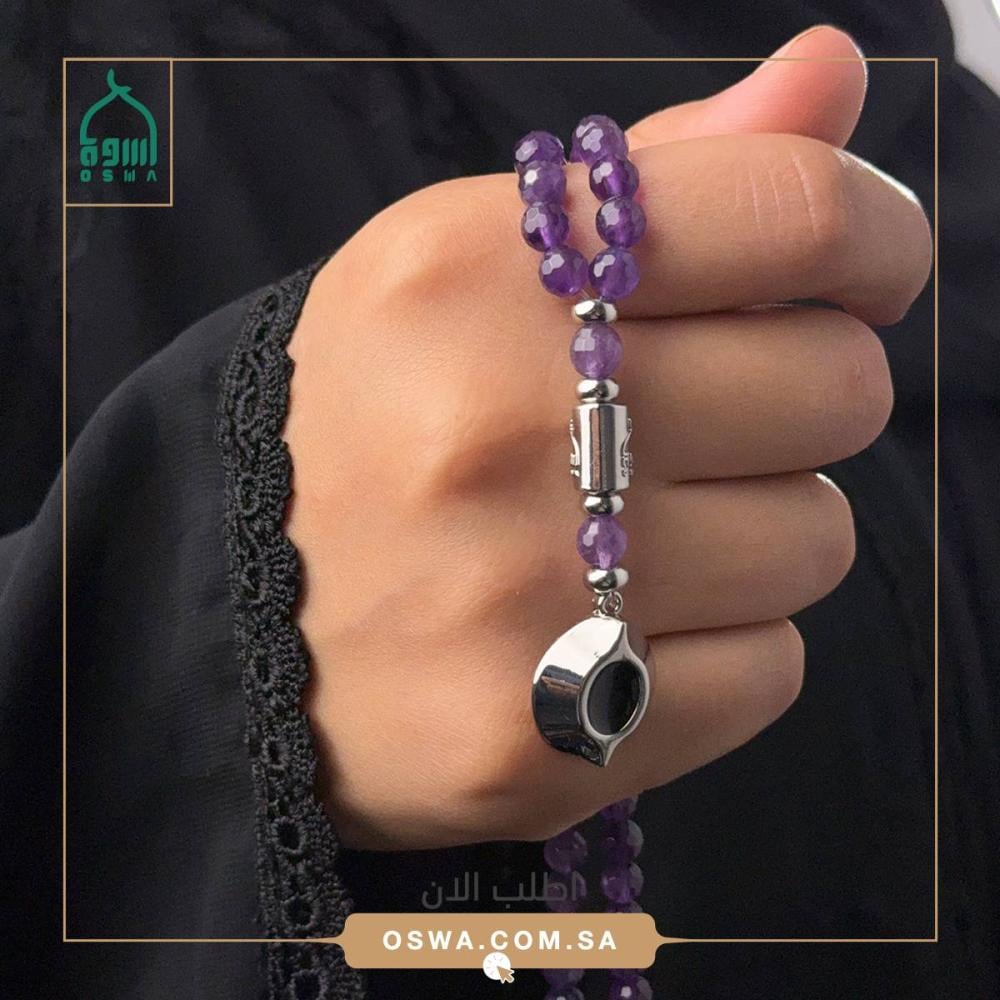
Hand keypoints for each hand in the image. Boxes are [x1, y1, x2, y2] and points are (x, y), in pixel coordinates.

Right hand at [284, 27, 930, 849]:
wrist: (225, 621)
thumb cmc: (367, 428)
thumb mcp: (467, 269)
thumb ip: (659, 177)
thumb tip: (829, 74)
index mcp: (476, 272)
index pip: (789, 214)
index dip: (874, 238)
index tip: (863, 274)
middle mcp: (494, 425)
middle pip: (834, 388)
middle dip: (799, 400)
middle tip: (698, 427)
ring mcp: (516, 598)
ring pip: (813, 541)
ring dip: (758, 534)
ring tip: (638, 542)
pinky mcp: (542, 742)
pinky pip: (768, 673)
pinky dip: (722, 653)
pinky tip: (623, 637)